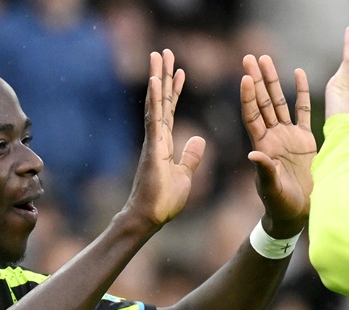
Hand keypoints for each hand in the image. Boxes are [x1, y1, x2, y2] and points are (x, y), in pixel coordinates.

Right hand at [123, 49, 205, 228]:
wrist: (149, 218)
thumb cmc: (163, 201)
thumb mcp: (185, 175)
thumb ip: (190, 156)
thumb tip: (199, 140)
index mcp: (164, 143)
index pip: (170, 111)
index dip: (174, 91)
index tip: (178, 71)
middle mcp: (156, 137)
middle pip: (161, 101)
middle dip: (163, 76)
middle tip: (164, 52)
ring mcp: (152, 141)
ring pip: (156, 103)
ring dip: (157, 79)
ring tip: (159, 56)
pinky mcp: (152, 148)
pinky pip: (155, 118)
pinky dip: (155, 99)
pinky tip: (155, 81)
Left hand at [240, 54, 315, 234]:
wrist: (298, 213)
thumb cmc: (281, 205)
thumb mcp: (271, 190)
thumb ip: (265, 171)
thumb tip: (254, 155)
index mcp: (262, 146)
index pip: (252, 115)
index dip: (248, 96)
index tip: (245, 77)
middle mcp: (272, 137)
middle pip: (263, 102)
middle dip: (257, 79)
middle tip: (249, 56)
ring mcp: (288, 136)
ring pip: (279, 102)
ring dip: (273, 80)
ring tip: (267, 58)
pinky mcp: (305, 140)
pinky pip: (302, 111)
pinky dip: (301, 92)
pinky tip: (298, 73)